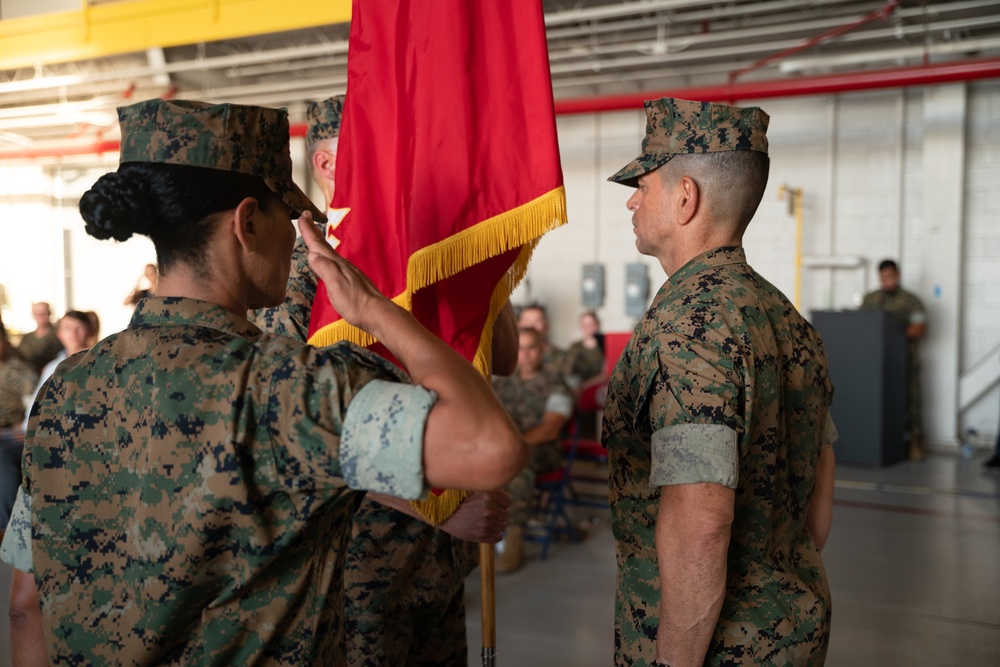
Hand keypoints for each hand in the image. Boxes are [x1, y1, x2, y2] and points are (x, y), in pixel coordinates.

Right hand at [297, 212, 389, 331]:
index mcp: (336, 265)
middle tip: (306, 216)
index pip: (319, 245)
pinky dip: (327, 255)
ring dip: (320, 242)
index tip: (302, 215)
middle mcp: (342, 265)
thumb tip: (311, 254)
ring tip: (313, 235)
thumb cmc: (355, 302)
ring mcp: (347, 271)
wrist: (376, 313)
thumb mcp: (336, 286)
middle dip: (314, 231)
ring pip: (329, 252)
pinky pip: (334, 262)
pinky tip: (327, 259)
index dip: (309, 231)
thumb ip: (325, 269)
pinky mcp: (351, 279)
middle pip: (324, 245)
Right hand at [438, 490, 510, 542]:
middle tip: (485, 514)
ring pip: (502, 526)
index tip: (493, 505)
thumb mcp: (475, 489)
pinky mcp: (483, 535)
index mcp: (490, 495)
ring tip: (482, 522)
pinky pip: (498, 537)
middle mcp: (490, 508)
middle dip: (498, 515)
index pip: (508, 502)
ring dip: (495, 525)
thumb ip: (491, 492)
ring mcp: (487, 522)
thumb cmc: (459, 500)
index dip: (501, 504)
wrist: (443, 514)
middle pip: (505, 515)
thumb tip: (505, 499)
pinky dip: (493, 535)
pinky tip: (485, 530)